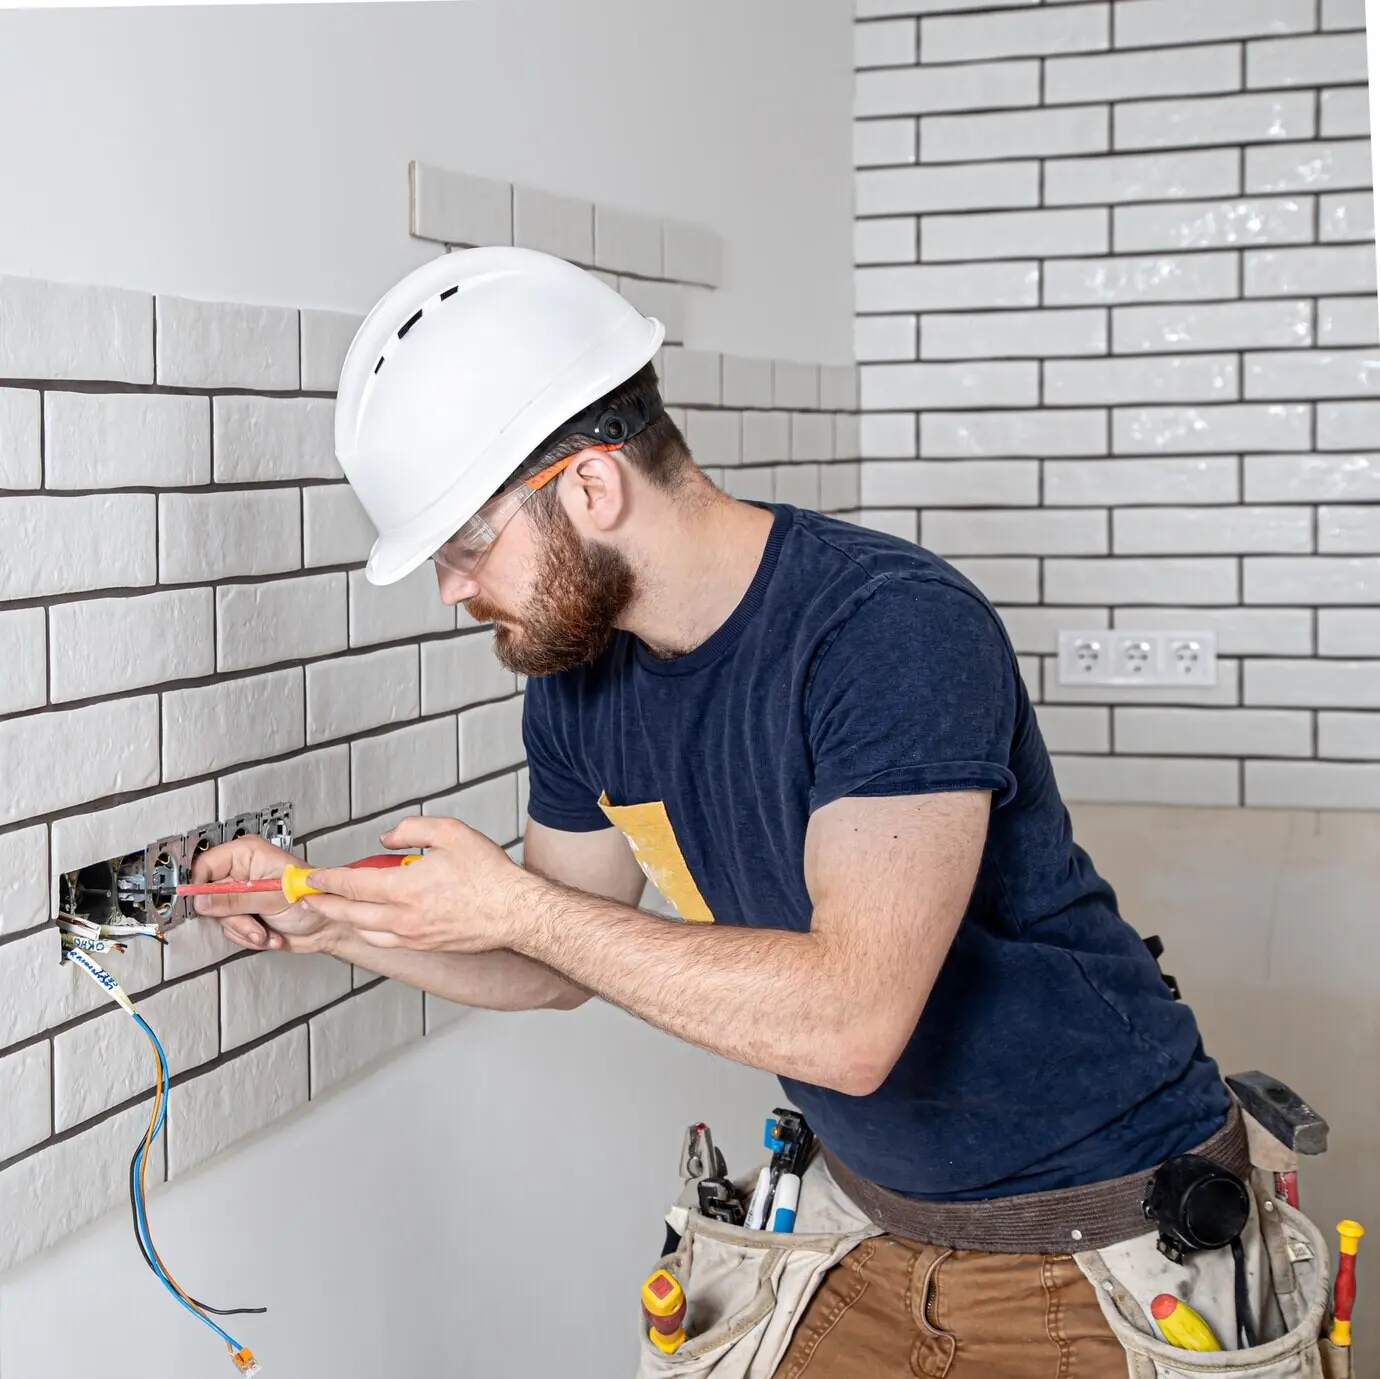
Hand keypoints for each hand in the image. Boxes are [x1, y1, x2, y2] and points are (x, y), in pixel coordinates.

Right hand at [189, 835, 336, 954]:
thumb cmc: (313, 900)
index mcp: (247, 854)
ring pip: (219, 916)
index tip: (206, 904)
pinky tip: (268, 934)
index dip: (201, 887)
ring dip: (244, 930)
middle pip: (209, 895)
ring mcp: (242, 894)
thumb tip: (203, 900)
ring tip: (265, 930)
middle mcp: (242, 871)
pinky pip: (230, 929)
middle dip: (232, 917)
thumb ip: (235, 899)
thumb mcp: (273, 898)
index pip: (204, 865)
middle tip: (253, 922)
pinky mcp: (245, 913)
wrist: (328, 926)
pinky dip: (248, 936)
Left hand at [298, 816, 533, 952]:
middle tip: (308, 896)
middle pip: (349, 913)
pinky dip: (369, 931)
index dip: (326, 880)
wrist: (515, 911)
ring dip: (344, 919)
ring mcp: (413, 935)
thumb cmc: (489, 875)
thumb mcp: (450, 832)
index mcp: (405, 887)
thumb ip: (411, 829)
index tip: (312, 877)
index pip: (351, 884)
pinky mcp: (425, 946)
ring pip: (364, 930)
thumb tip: (387, 839)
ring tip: (334, 908)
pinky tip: (370, 923)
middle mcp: (403, 916)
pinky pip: (385, 940)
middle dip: (323, 904)